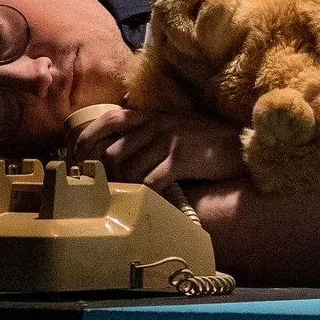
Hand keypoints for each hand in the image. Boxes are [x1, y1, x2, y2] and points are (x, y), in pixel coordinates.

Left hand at [65, 107, 244, 186]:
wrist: (243, 145)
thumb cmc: (208, 143)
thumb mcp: (175, 130)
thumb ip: (149, 137)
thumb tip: (117, 159)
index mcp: (152, 116)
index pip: (108, 120)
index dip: (86, 140)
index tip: (76, 162)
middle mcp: (156, 123)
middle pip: (112, 150)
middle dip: (105, 176)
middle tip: (104, 194)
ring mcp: (168, 139)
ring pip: (128, 167)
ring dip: (125, 188)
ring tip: (128, 201)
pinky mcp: (181, 158)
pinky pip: (150, 181)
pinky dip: (145, 195)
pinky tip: (149, 203)